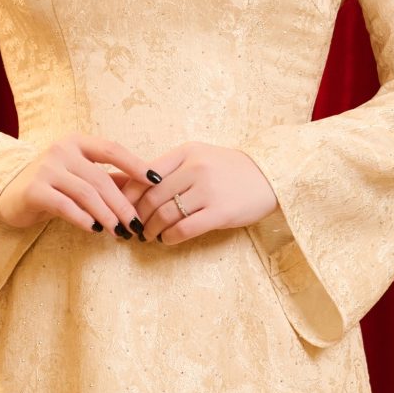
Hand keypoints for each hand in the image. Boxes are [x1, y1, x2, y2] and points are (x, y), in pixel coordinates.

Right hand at [0, 133, 150, 234]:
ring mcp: (46, 168)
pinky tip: (94, 230)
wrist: (6, 193)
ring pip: (86, 193)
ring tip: (120, 232)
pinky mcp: (34, 189)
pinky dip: (82, 218)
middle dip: (123, 204)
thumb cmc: (50, 185)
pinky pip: (65, 206)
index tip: (157, 180)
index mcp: (76, 142)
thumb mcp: (79, 177)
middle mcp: (62, 150)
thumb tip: (144, 189)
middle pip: (101, 178)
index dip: (136, 164)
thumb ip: (107, 179)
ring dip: (107, 215)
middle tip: (138, 225)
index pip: (112, 149)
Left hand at [134, 141, 278, 242]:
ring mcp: (208, 190)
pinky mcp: (220, 213)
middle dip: (138, 217)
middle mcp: (195, 169)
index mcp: (186, 153)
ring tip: (149, 235)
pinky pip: (184, 229)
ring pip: (165, 215)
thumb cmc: (230, 170)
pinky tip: (167, 240)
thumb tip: (134, 188)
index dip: (128, 195)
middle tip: (135, 227)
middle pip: (151, 198)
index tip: (123, 208)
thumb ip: (172, 169)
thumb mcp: (200, 157)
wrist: (270, 176)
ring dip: (151, 230)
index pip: (144, 174)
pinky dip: (169, 238)